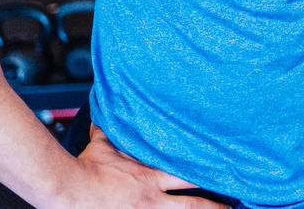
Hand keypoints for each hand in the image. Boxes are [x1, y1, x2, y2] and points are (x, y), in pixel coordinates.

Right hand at [59, 125, 225, 207]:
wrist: (68, 190)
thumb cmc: (86, 167)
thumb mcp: (103, 143)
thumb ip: (116, 128)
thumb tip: (114, 104)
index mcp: (152, 173)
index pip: (191, 172)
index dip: (212, 171)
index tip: (231, 169)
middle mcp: (154, 196)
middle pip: (196, 204)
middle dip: (217, 206)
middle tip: (236, 206)